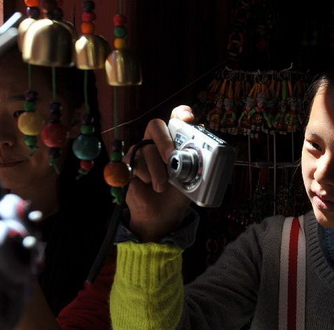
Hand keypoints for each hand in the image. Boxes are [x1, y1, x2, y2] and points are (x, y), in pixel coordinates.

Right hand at [125, 105, 193, 241]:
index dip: (181, 113)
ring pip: (147, 149)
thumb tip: (203, 152)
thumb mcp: (193, 179)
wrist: (162, 213)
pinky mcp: (130, 162)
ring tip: (162, 187)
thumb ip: (197, 163)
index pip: (177, 117)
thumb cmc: (178, 193)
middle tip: (170, 158)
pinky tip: (148, 185)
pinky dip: (144, 176)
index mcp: (177, 141)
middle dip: (164, 141)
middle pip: (155, 125)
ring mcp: (143, 150)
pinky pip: (135, 162)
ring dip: (157, 171)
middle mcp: (159, 141)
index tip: (187, 118)